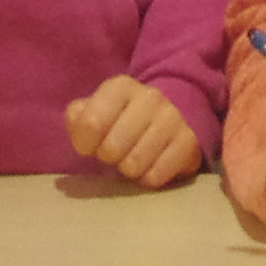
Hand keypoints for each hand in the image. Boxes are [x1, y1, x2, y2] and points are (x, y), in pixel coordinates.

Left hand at [64, 74, 207, 188]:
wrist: (166, 118)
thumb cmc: (120, 119)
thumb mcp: (94, 112)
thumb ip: (77, 117)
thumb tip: (78, 125)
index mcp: (120, 87)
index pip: (90, 124)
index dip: (84, 144)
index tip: (90, 146)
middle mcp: (149, 97)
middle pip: (111, 148)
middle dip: (108, 157)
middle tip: (114, 153)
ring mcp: (172, 118)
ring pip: (134, 164)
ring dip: (128, 169)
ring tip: (131, 160)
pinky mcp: (188, 141)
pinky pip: (156, 175)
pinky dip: (148, 178)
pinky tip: (150, 168)